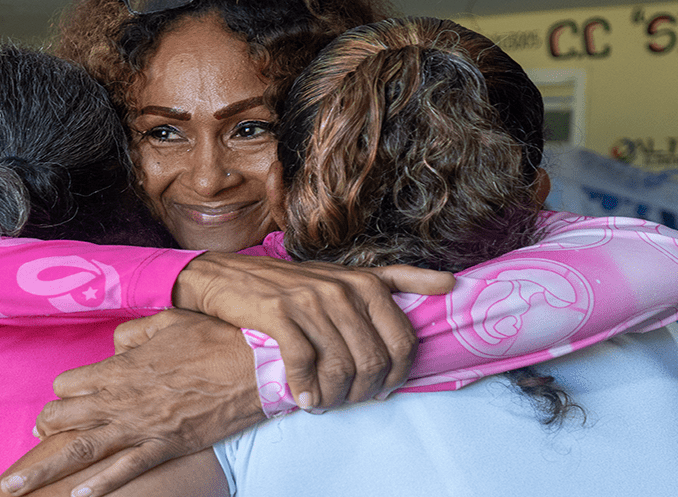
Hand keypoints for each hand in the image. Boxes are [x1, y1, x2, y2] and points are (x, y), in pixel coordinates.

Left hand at [0, 310, 262, 496]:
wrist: (254, 367)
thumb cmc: (214, 338)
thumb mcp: (169, 320)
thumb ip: (134, 332)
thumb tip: (116, 343)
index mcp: (122, 366)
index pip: (70, 383)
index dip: (66, 390)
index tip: (68, 395)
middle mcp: (123, 398)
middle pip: (65, 417)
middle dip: (46, 427)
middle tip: (37, 437)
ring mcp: (142, 425)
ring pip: (82, 449)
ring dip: (43, 469)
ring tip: (13, 487)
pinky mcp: (165, 445)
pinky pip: (125, 470)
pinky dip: (100, 486)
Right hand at [173, 252, 454, 407]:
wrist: (228, 276)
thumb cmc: (292, 284)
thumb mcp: (346, 276)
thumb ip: (396, 280)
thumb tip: (450, 283)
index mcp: (366, 283)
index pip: (403, 342)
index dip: (396, 375)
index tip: (379, 388)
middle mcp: (343, 289)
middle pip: (373, 361)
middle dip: (363, 391)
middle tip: (346, 400)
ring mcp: (310, 300)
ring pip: (340, 366)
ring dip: (333, 396)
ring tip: (323, 401)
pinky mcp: (278, 313)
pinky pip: (304, 363)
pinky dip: (305, 388)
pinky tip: (302, 397)